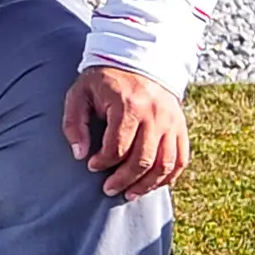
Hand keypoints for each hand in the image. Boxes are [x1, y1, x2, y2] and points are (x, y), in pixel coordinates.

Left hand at [63, 65, 187, 199]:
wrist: (137, 60)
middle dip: (123, 180)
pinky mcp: (180, 125)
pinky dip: (168, 177)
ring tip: (129, 194)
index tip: (92, 165)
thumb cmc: (104, 80)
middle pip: (143, 160)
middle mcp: (155, 114)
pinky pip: (180, 159)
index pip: (118, 147)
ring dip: (146, 185)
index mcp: (129, 104)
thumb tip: (79, 155)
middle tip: (108, 188)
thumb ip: (74, 124)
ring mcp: (171, 121)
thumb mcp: (80, 94)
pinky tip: (152, 185)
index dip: (103, 162)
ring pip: (164, 165)